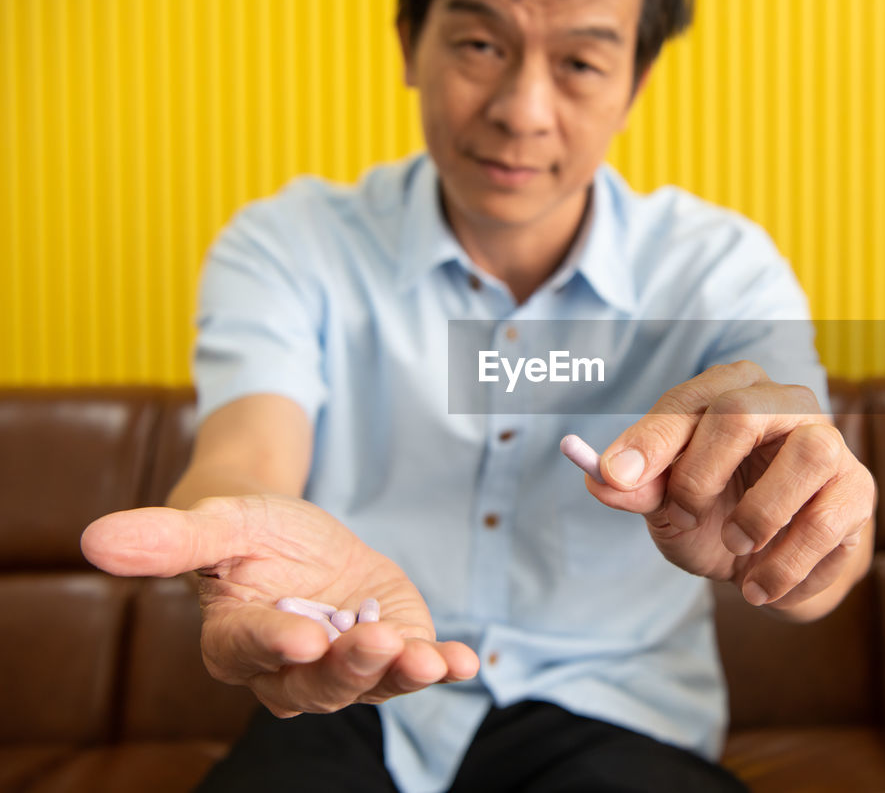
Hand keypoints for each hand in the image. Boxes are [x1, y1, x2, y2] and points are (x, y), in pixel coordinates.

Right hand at [81, 495, 478, 716]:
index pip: (248, 649)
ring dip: (399, 674)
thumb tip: (95, 539)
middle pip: (316, 683)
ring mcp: (344, 661)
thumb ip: (168, 538)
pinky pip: (415, 663)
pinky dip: (442, 665)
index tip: (298, 639)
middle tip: (373, 647)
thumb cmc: (245, 530)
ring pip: (370, 682)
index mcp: (234, 639)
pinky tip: (467, 661)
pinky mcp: (389, 645)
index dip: (271, 646)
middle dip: (346, 669)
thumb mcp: (214, 522)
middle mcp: (290, 667)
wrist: (293, 535)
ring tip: (430, 661)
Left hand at [584, 361, 875, 615]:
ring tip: (736, 553)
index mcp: (732, 391)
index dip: (651, 439)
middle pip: (743, 410)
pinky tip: (761, 585)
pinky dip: (788, 561)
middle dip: (702, 471)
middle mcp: (784, 402)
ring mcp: (828, 442)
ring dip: (760, 514)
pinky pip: (830, 519)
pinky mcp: (857, 490)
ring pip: (808, 454)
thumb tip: (598, 480)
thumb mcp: (668, 507)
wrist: (772, 569)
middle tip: (683, 517)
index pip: (689, 400)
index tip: (617, 477)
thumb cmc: (716, 517)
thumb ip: (638, 490)